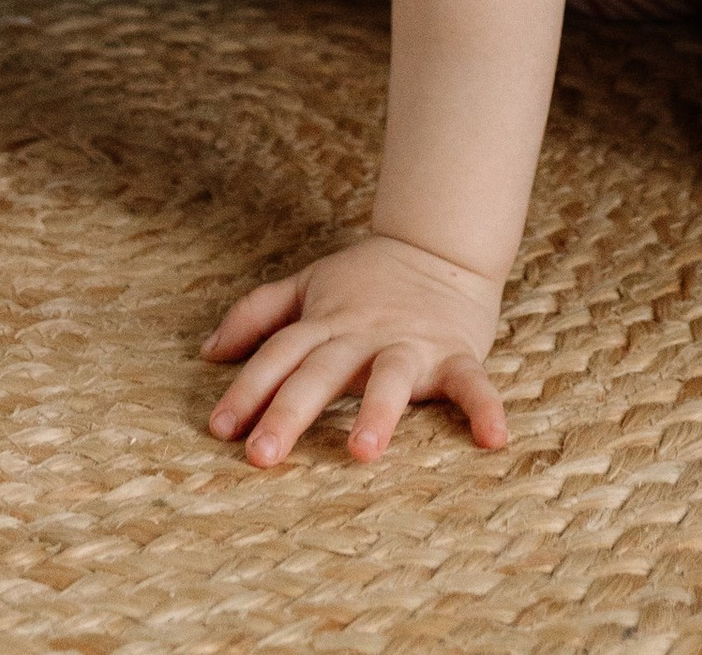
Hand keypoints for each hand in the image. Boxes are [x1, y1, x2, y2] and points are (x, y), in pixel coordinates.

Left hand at [203, 232, 506, 464]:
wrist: (441, 245)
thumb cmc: (368, 278)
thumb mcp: (309, 285)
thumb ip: (259, 314)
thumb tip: (207, 352)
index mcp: (326, 323)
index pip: (279, 355)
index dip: (247, 388)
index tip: (220, 428)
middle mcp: (363, 335)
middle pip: (320, 372)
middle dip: (289, 412)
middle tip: (260, 455)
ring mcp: (410, 344)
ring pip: (389, 378)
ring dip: (377, 412)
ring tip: (362, 451)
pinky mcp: (454, 353)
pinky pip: (471, 382)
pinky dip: (484, 407)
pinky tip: (494, 437)